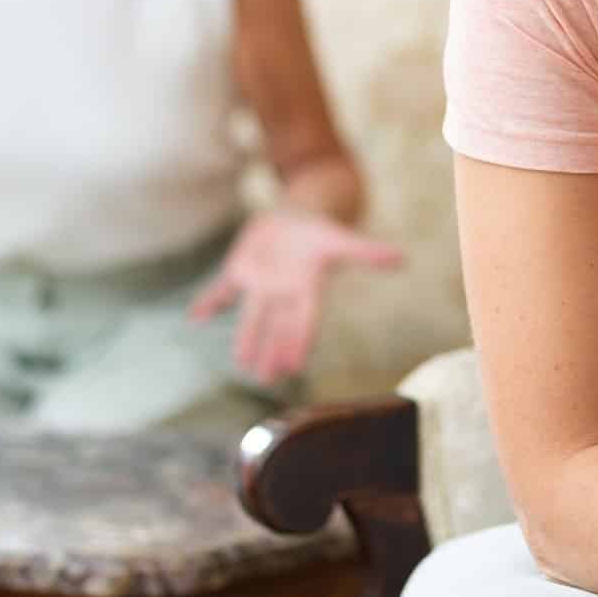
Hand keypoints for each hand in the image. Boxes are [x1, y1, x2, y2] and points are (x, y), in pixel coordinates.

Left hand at [188, 211, 404, 385]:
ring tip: (243, 365)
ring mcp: (259, 283)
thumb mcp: (342, 240)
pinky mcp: (241, 270)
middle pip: (277, 326)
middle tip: (267, 379)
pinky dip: (209, 301)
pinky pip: (222, 288)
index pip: (304, 320)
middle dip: (272, 351)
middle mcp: (282, 292)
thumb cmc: (321, 232)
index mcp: (306, 288)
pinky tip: (195, 317)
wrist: (297, 218)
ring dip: (246, 339)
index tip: (294, 365)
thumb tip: (402, 258)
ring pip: (251, 316)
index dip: (299, 342)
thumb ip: (368, 252)